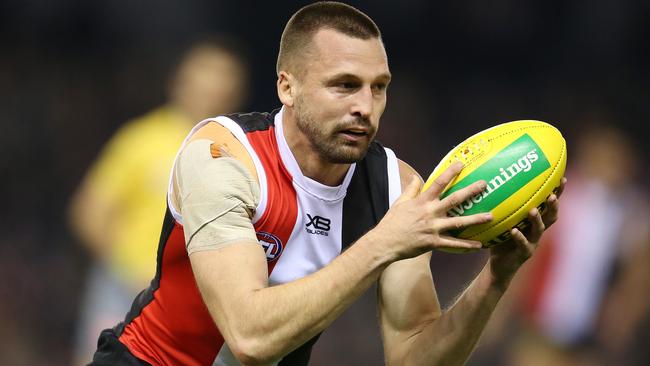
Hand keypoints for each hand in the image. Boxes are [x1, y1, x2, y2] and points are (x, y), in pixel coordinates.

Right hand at [373, 162, 493, 259]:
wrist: (385, 242)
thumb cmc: (391, 222)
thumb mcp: (400, 202)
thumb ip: (411, 189)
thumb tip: (415, 177)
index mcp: (422, 201)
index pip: (439, 183)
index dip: (450, 172)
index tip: (461, 164)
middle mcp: (430, 212)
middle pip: (454, 199)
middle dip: (470, 191)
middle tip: (484, 184)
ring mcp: (433, 228)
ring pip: (458, 222)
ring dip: (475, 219)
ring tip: (490, 216)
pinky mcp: (433, 242)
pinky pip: (453, 244)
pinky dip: (466, 245)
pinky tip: (479, 245)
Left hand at [489, 177, 566, 284]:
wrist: (499, 265)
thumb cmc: (500, 238)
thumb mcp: (503, 220)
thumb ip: (503, 205)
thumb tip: (493, 181)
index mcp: (535, 221)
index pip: (549, 205)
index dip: (558, 193)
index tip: (562, 179)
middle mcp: (537, 231)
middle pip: (551, 216)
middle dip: (553, 206)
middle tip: (551, 195)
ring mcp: (532, 243)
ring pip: (539, 230)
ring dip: (537, 220)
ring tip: (532, 211)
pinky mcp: (524, 254)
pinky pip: (523, 244)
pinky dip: (519, 237)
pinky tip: (514, 230)